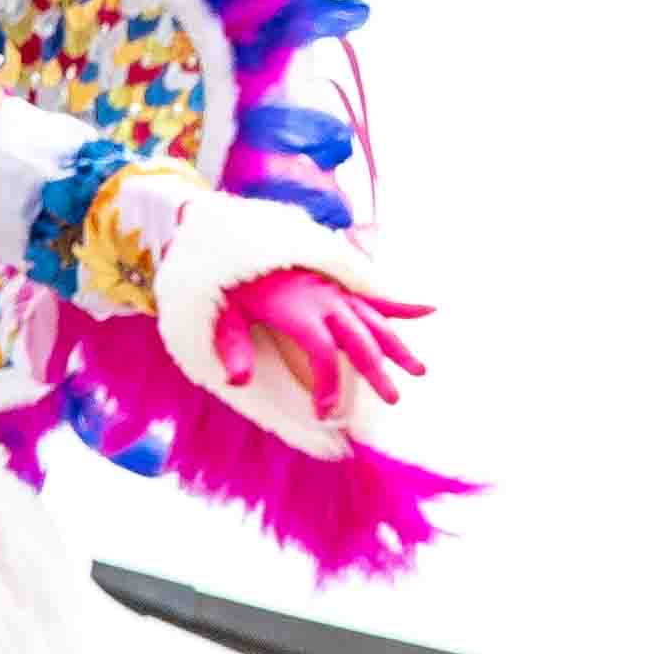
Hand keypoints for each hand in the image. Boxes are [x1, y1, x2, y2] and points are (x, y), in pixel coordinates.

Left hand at [212, 271, 427, 426]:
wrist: (238, 242)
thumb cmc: (230, 285)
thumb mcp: (222, 316)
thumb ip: (232, 347)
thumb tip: (236, 381)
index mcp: (297, 310)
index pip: (322, 352)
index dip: (327, 383)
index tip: (324, 412)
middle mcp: (324, 301)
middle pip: (358, 340)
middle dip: (376, 372)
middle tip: (393, 398)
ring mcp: (336, 292)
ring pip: (375, 321)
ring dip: (398, 346)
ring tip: (420, 371)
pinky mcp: (340, 285)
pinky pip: (376, 296)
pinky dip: (403, 304)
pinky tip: (431, 309)